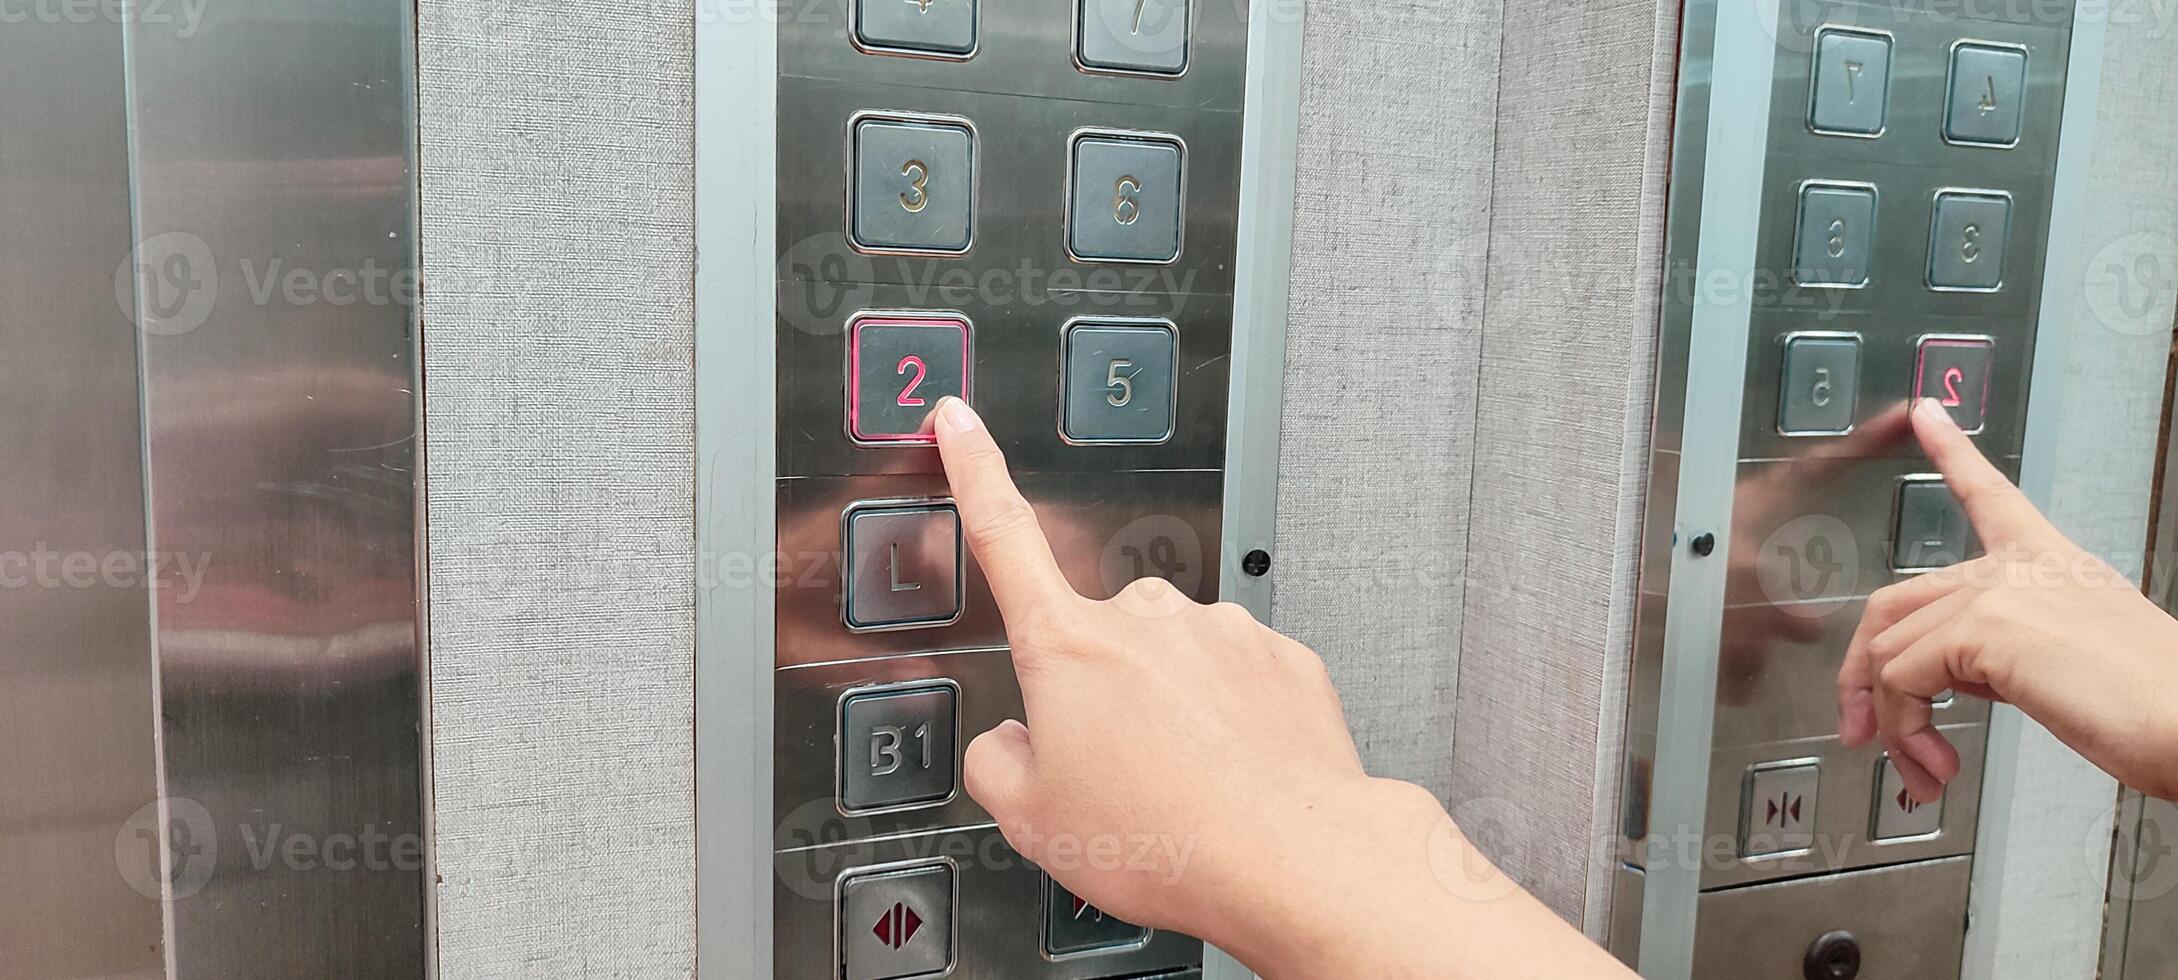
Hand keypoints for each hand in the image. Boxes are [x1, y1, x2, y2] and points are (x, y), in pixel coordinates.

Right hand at [932, 397, 1632, 978]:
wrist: (1294, 857)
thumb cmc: (1169, 839)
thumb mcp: (1034, 823)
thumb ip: (997, 765)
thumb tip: (1009, 745)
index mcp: (1068, 648)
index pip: (1003, 534)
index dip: (973, 469)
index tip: (959, 421)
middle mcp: (1147, 621)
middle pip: (1099, 638)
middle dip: (1102, 690)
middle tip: (1120, 771)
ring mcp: (1222, 632)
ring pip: (1174, 660)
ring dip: (1171, 708)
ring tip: (1186, 787)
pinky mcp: (1284, 657)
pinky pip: (1238, 680)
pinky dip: (1231, 722)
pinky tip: (1234, 776)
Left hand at [1838, 399, 2177, 801]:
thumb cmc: (2154, 709)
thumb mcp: (2069, 664)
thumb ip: (2007, 651)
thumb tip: (1959, 677)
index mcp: (2051, 563)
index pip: (1989, 495)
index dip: (1952, 451)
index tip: (1924, 414)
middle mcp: (2020, 567)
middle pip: (1895, 603)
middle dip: (1863, 674)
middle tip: (1863, 729)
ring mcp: (1998, 592)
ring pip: (1889, 651)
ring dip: (1892, 723)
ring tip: (1921, 769)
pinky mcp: (1984, 629)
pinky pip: (1900, 679)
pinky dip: (1904, 730)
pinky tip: (1936, 765)